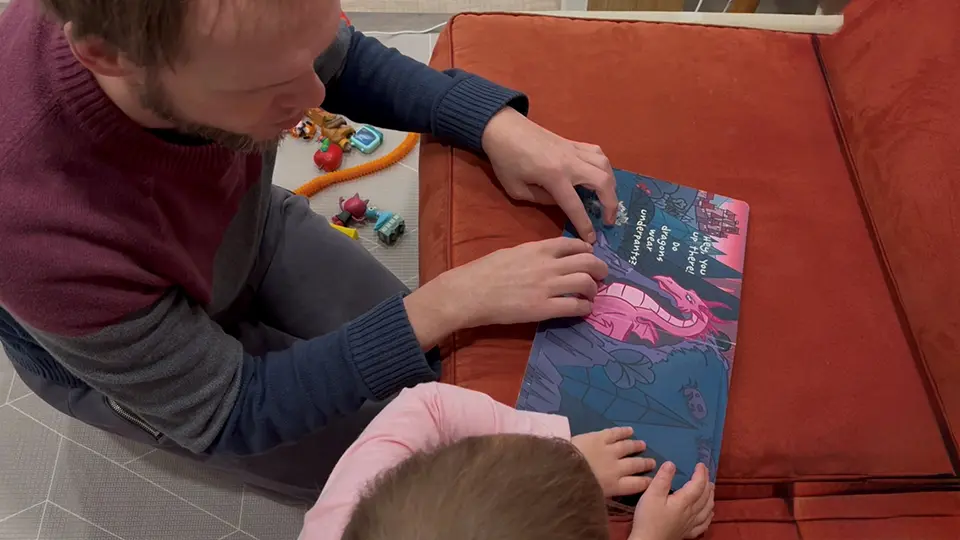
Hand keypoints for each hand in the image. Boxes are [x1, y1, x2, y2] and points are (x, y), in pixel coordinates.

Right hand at [404, 237, 607, 347]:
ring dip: (594, 288)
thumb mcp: (511, 252)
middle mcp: (548, 265)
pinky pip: (575, 306)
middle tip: (601, 275)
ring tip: (592, 294)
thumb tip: (547, 259)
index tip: (589, 256)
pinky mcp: (544, 309)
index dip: (587, 249)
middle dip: (599, 268)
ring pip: (586, 282)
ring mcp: (547, 287)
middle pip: (587, 261)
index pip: (573, 244)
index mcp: (538, 248)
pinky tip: (584, 309)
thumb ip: (533, 254)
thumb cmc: (484, 271)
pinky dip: (585, 308)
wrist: (469, 292)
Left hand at [481, 108, 617, 243]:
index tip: (591, 240)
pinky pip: (597, 152)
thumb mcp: (516, 189)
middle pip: (603, 183)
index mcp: (554, 177)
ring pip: (605, 166)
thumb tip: (559, 202)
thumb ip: (541, 200)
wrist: (503, 128)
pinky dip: (604, 165)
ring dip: (611, 185)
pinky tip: (599, 175)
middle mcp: (570, 163)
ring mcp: (574, 150)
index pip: (576, 206)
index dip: (585, 225)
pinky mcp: (573, 142)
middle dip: (611, 205)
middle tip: (608, 220)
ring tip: (607, 199)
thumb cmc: (505, 160)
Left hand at [572, 426, 655, 496]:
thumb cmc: (574, 487)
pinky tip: (630, 430)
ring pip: (627, 447)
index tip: (652, 480)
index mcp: (615, 485)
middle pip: (635, 465)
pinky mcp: (599, 437)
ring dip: (636, 446)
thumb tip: (606, 497)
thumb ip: (603, 494)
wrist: (562, 468)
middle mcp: (616, 467)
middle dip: (645, 463)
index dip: (646, 482)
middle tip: (652, 461)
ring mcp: (609, 450)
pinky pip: (615, 433)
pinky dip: (623, 431)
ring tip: (642, 444)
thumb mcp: (591, 497)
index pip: (636, 484)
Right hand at [629, 462, 714, 539]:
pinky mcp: (687, 533)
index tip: (701, 464)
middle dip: (707, 482)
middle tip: (706, 473)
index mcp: (684, 501)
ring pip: (707, 509)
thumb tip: (672, 464)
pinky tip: (710, 513)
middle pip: (705, 496)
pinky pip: (704, 524)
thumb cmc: (648, 519)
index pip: (698, 484)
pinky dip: (709, 516)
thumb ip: (662, 479)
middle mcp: (691, 512)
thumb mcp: (651, 495)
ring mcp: (691, 524)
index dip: (701, 473)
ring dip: (710, 497)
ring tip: (711, 489)